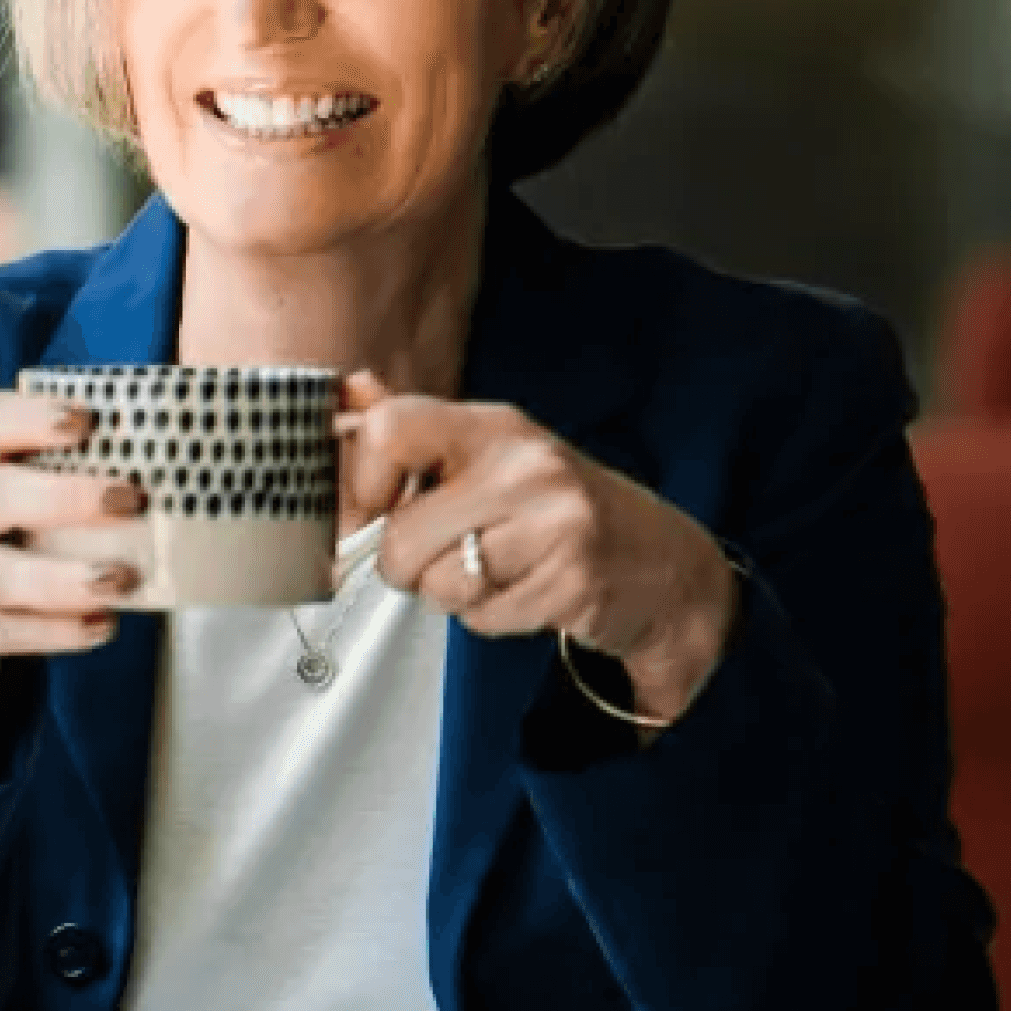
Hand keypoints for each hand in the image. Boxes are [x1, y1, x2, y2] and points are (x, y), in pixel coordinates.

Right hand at [0, 390, 146, 710]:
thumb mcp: (4, 504)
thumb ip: (61, 483)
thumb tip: (170, 474)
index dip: (32, 417)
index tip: (87, 420)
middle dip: (59, 495)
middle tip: (128, 498)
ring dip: (60, 577)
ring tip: (118, 579)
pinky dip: (51, 631)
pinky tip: (100, 627)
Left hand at [338, 372, 740, 720]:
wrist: (664, 564)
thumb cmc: (554, 509)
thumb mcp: (487, 455)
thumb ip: (412, 432)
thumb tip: (347, 392)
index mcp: (491, 426)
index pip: (386, 431)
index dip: (359, 484)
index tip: (371, 510)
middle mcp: (525, 466)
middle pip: (400, 537)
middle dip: (405, 566)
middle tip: (443, 555)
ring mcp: (556, 525)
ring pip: (438, 585)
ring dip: (451, 594)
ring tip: (495, 571)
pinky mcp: (574, 584)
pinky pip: (482, 618)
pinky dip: (490, 617)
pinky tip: (526, 592)